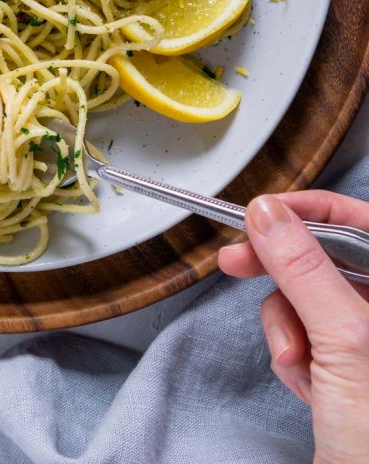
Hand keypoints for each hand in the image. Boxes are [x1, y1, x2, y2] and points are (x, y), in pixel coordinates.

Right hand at [219, 190, 368, 463]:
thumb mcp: (342, 342)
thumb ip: (304, 269)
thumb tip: (269, 215)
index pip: (360, 220)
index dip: (309, 208)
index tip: (262, 211)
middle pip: (328, 257)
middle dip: (283, 273)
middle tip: (237, 261)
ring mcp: (368, 342)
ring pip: (309, 299)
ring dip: (288, 329)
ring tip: (298, 362)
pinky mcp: (349, 368)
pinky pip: (306, 335)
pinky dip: (294, 355)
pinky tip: (307, 384)